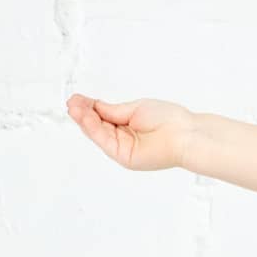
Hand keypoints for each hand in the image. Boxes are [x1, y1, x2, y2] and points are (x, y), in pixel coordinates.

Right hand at [64, 94, 194, 171]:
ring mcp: (124, 149)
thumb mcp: (134, 109)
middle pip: (97, 126)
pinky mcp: (125, 157)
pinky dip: (93, 129)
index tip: (77, 98)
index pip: (103, 117)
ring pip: (98, 134)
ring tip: (74, 107)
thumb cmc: (169, 120)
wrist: (184, 135)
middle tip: (72, 102)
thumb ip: (112, 111)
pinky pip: (104, 141)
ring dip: (84, 120)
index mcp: (128, 126)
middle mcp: (125, 139)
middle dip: (83, 113)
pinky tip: (84, 116)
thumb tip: (94, 106)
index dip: (89, 107)